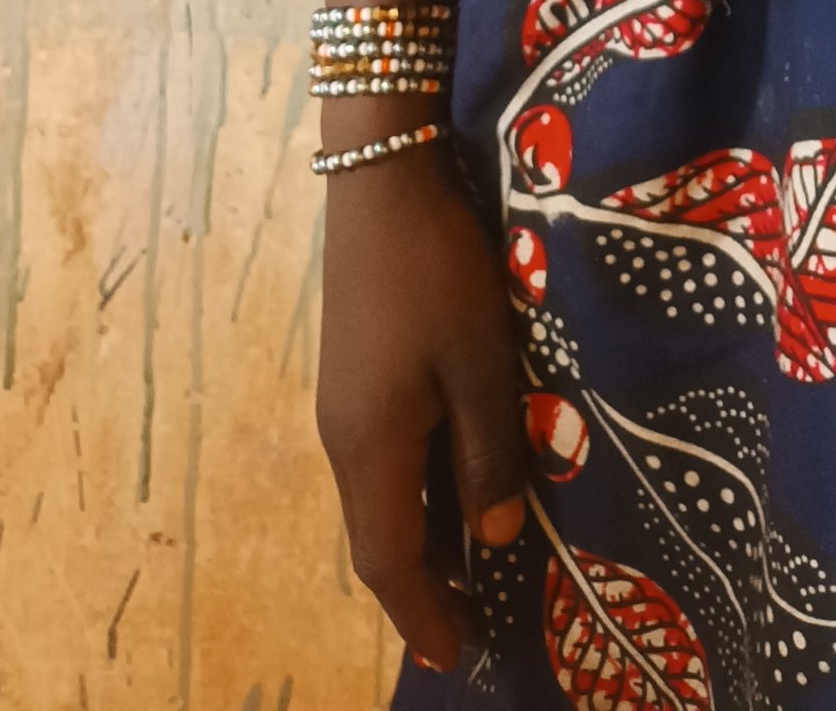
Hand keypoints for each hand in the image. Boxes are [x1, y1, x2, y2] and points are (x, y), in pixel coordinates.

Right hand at [315, 142, 529, 674]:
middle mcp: (344, 437)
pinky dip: (414, 490)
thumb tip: (491, 540)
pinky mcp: (355, 370)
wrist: (381, 178)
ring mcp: (344, 402)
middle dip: (422, 587)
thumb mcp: (482, 363)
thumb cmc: (438, 270)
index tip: (458, 656)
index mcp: (370, 447)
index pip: (389, 561)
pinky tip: (454, 481)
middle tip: (473, 623)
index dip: (424, 613)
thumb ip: (487, 454)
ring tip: (474, 564)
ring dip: (419, 537)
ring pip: (378, 496)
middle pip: (376, 537)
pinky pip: (381, 457)